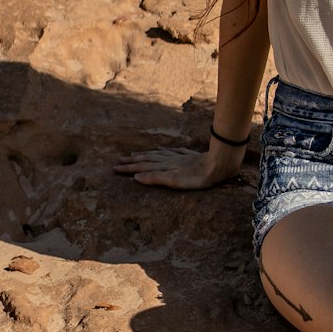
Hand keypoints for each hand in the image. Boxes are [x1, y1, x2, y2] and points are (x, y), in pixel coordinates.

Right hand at [114, 145, 242, 189]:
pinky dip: (162, 151)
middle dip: (132, 161)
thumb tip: (136, 178)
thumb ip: (156, 179)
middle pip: (147, 160)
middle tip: (119, 160)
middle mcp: (169, 160)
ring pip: (157, 154)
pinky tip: (161, 149)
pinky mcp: (188, 155)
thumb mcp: (175, 182)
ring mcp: (178, 156)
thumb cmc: (197, 178)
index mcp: (164, 167)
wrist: (217, 164)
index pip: (142, 168)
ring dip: (144, 155)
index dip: (128, 169)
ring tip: (135, 154)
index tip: (115, 168)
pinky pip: (171, 151)